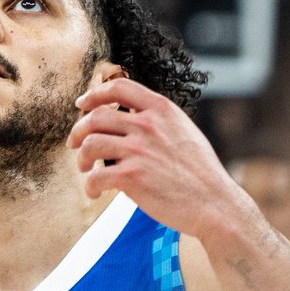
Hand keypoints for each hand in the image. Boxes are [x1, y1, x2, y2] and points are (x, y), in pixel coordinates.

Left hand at [70, 78, 248, 240]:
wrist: (214, 203)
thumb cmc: (200, 172)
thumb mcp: (184, 130)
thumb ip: (158, 121)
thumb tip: (129, 118)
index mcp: (161, 109)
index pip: (118, 87)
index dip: (94, 94)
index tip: (82, 104)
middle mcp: (148, 124)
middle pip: (95, 117)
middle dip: (78, 131)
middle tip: (74, 144)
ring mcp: (138, 150)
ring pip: (89, 144)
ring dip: (81, 158)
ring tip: (86, 170)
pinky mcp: (131, 177)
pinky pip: (95, 177)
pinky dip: (89, 186)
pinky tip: (95, 193)